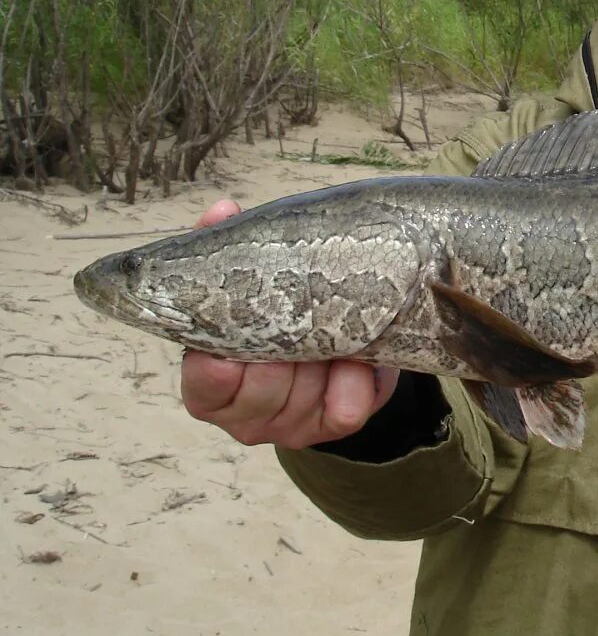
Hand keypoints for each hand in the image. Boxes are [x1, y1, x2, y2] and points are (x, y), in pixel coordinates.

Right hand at [179, 199, 399, 448]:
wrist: (341, 335)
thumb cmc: (284, 304)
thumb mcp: (257, 280)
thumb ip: (232, 248)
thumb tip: (222, 211)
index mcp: (212, 378)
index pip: (203, 389)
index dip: (213, 372)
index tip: (228, 352)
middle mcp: (246, 413)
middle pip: (259, 393)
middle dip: (282, 354)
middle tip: (300, 315)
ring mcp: (290, 424)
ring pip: (303, 399)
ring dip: (322, 359)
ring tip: (332, 326)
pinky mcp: (333, 423)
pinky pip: (345, 410)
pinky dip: (355, 382)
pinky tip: (356, 358)